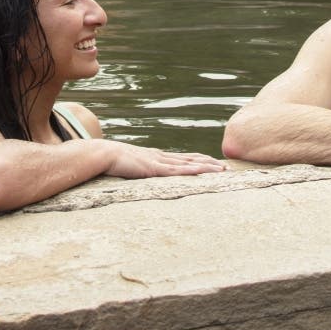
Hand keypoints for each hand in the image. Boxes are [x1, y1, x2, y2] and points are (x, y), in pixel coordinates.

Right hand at [101, 142, 228, 179]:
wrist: (103, 154)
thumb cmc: (112, 161)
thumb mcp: (130, 166)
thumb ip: (138, 170)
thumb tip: (140, 175)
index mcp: (157, 157)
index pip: (183, 159)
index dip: (199, 161)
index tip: (213, 163)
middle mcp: (162, 157)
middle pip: (191, 160)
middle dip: (209, 163)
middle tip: (227, 167)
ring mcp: (159, 162)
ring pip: (189, 164)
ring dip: (207, 167)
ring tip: (222, 170)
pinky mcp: (155, 169)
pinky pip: (178, 171)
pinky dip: (193, 171)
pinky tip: (204, 171)